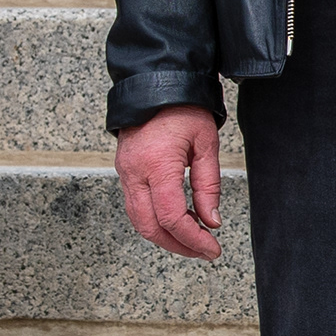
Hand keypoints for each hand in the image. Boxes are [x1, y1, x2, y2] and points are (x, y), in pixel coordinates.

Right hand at [115, 104, 223, 259]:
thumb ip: (209, 186)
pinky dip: (154, 220)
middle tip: (203, 251)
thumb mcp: (206, 145)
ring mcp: (125, 172)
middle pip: (149, 227)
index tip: (212, 249)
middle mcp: (135, 172)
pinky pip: (135, 206)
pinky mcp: (124, 170)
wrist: (156, 83)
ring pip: (138, 221)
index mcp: (157, 165)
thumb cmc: (182, 108)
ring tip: (192, 239)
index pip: (171, 217)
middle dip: (177, 245)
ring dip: (164, 236)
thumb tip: (211, 221)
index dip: (192, 239)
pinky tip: (176, 220)